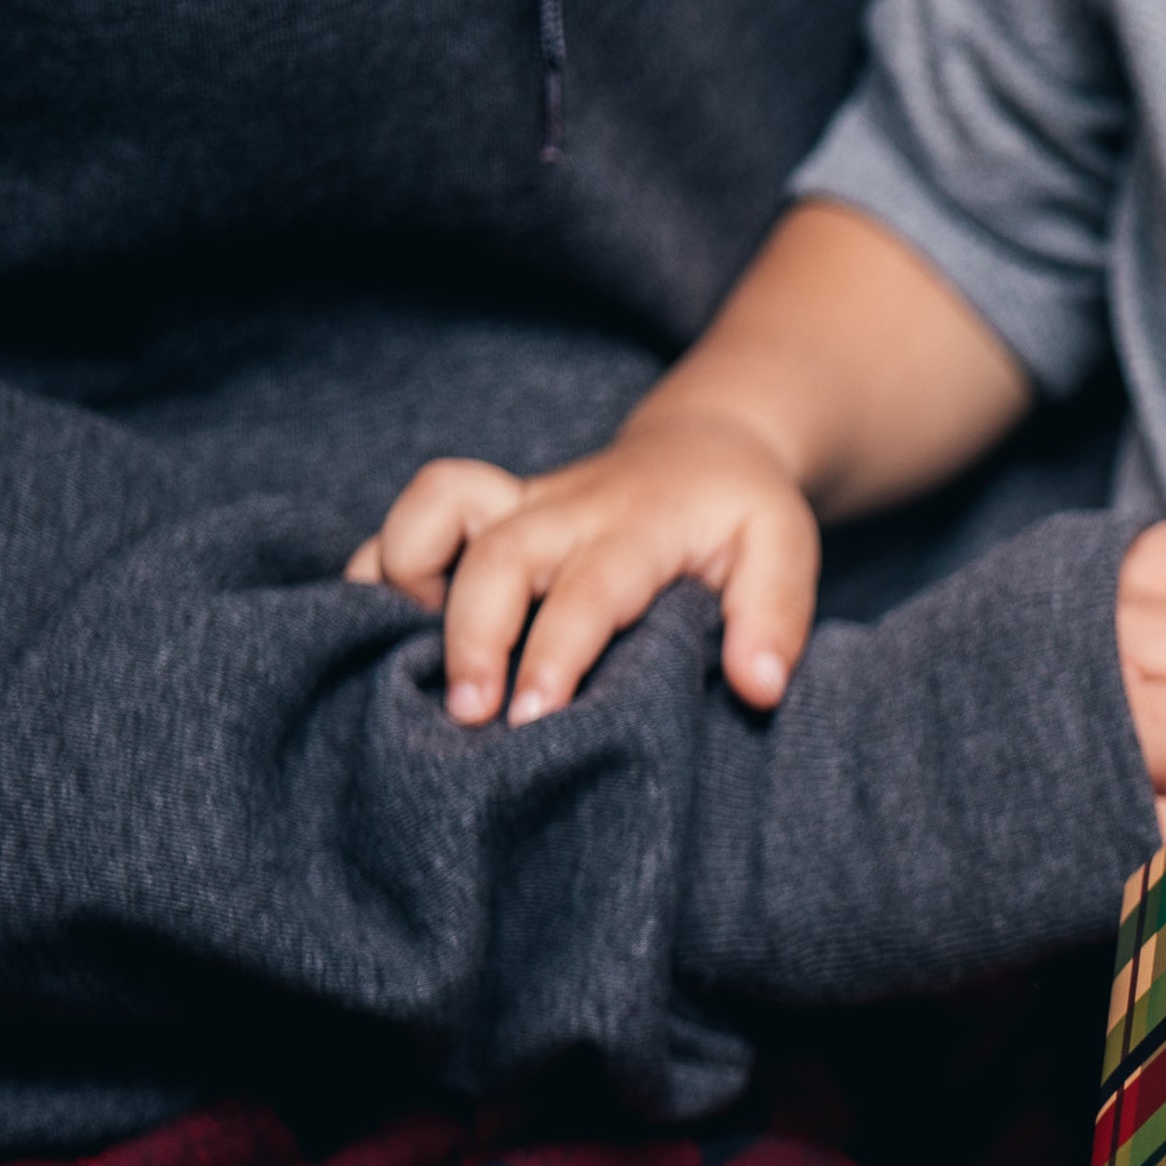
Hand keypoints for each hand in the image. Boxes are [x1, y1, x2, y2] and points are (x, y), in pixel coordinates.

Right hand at [347, 409, 817, 722]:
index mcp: (637, 525)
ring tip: (399, 664)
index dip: (553, 652)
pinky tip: (379, 630)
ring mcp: (515, 505)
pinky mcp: (483, 512)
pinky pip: (412, 517)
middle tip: (467, 716)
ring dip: (403, 579)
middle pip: (495, 554)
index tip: (532, 717)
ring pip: (434, 511)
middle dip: (471, 634)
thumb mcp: (786, 551)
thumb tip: (759, 687)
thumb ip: (776, 618)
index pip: (587, 589)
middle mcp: (564, 509)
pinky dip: (379, 562)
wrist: (704, 448)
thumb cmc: (742, 513)